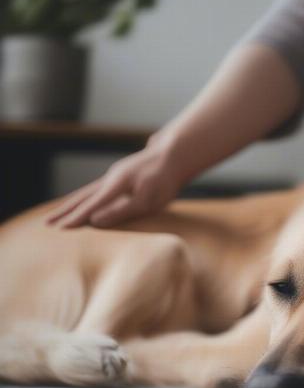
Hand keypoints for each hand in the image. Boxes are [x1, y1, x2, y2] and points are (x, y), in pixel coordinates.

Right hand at [47, 138, 185, 227]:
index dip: (74, 220)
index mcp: (116, 186)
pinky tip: (82, 204)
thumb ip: (121, 211)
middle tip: (46, 224)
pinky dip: (83, 198)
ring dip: (71, 204)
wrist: (173, 155)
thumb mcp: (146, 200)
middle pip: (81, 198)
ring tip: (57, 215)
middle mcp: (110, 180)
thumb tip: (95, 221)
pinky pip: (95, 190)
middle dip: (64, 212)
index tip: (59, 232)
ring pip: (86, 192)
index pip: (90, 207)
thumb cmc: (164, 180)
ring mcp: (114, 177)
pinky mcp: (120, 177)